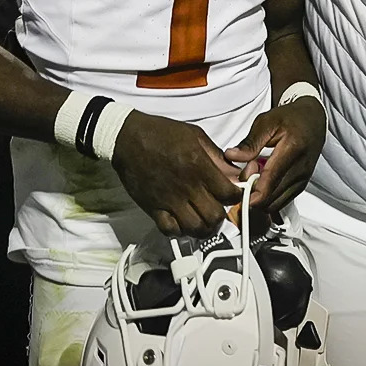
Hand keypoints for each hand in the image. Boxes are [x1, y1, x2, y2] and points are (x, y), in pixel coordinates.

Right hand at [111, 110, 242, 236]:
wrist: (128, 138)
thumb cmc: (160, 133)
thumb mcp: (196, 136)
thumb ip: (217, 156)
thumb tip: (233, 171)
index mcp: (199, 166)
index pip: (229, 194)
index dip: (236, 197)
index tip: (233, 195)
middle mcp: (186, 186)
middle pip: (215, 216)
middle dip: (222, 215)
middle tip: (219, 209)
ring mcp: (169, 200)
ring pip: (195, 228)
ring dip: (203, 228)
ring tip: (203, 219)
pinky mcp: (153, 208)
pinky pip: (170, 231)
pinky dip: (179, 231)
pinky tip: (182, 222)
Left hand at [225, 98, 326, 216]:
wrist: (313, 119)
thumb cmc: (289, 118)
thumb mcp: (266, 122)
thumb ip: (250, 142)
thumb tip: (231, 156)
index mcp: (291, 151)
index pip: (269, 184)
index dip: (249, 193)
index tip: (238, 183)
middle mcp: (300, 170)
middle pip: (270, 200)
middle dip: (251, 194)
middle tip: (245, 175)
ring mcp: (302, 181)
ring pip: (274, 205)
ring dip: (259, 197)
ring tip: (254, 177)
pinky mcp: (301, 186)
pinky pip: (281, 203)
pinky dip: (267, 198)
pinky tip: (262, 182)